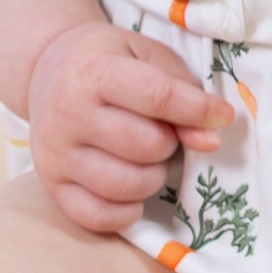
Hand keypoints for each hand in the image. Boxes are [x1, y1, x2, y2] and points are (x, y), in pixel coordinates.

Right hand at [25, 20, 235, 235]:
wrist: (48, 67)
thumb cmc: (110, 58)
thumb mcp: (148, 57)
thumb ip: (182, 91)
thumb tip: (209, 140)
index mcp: (94, 71)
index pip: (156, 96)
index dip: (198, 110)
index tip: (223, 117)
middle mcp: (68, 113)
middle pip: (145, 145)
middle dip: (170, 142)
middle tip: (165, 130)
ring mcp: (55, 153)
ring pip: (125, 185)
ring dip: (153, 176)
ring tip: (149, 156)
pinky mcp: (51, 184)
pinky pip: (97, 216)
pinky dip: (126, 211)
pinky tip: (135, 192)